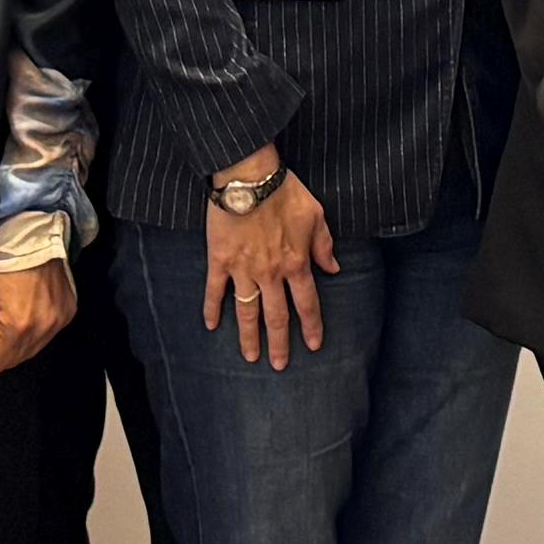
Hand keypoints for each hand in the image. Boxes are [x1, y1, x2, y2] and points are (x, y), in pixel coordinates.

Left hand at [0, 252, 73, 377]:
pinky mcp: (68, 316)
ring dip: (18, 340)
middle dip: (0, 346)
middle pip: (13, 361)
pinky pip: (46, 337)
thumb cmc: (3, 264)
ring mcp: (58, 324)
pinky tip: (32, 306)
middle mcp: (41, 330)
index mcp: (16, 327)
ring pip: (30, 352)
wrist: (37, 236)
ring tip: (16, 309)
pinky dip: (35, 329)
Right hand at [202, 166, 339, 365]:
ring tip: (250, 356)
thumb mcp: (316, 215)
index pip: (307, 304)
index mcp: (296, 263)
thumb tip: (333, 267)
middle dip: (280, 343)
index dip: (312, 326)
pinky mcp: (220, 260)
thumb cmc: (285, 191)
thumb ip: (324, 245)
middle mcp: (271, 273)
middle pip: (277, 316)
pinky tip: (211, 325)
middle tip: (279, 366)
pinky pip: (214, 290)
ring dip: (249, 336)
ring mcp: (243, 269)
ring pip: (247, 311)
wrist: (249, 177)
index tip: (314, 346)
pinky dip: (211, 308)